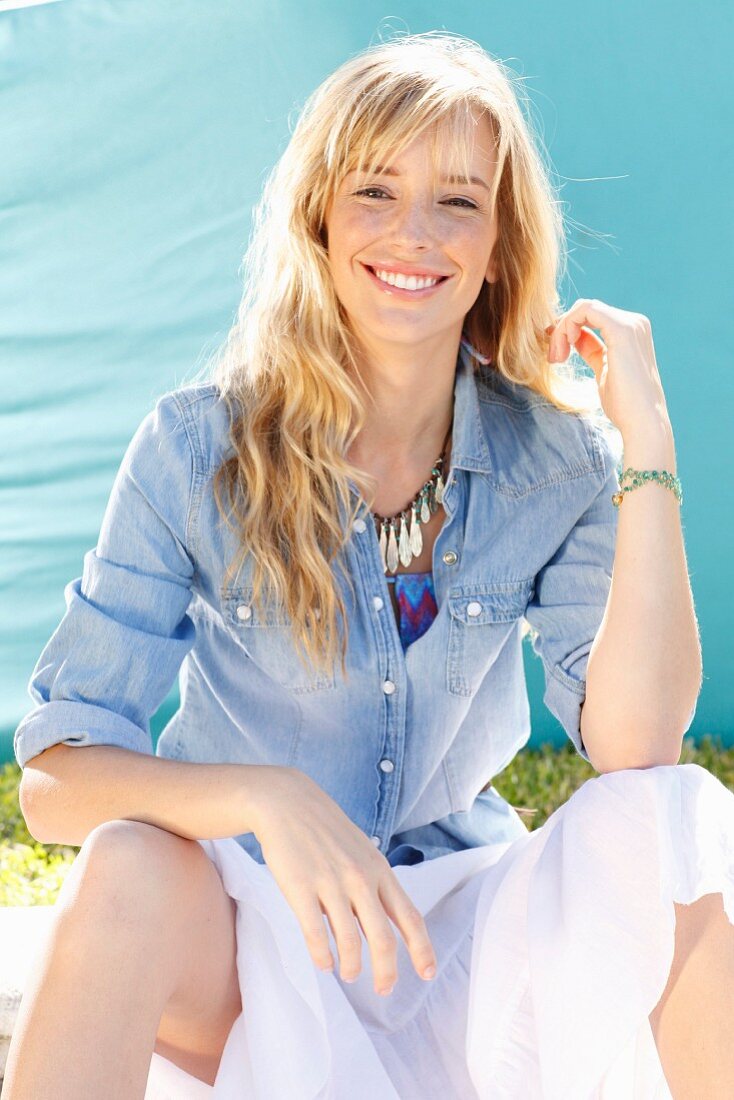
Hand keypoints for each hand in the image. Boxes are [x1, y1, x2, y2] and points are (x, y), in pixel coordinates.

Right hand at [247, 766, 436, 995]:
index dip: (422, 949)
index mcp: (380, 870)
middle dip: (386, 972)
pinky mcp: (300, 887)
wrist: (288, 802)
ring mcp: (331, 883)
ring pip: (350, 941)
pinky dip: (322, 954)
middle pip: (383, 938)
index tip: (427, 973)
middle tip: (383, 989)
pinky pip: (315, 932)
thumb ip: (373, 888)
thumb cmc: (327, 830)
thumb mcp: (361, 853)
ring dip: (351, 965)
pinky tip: (323, 963)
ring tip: (347, 973)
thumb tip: (380, 929)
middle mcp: (361, 878)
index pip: (410, 916)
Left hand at [545, 299, 672, 440]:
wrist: (642, 422)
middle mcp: (635, 322)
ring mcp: (631, 323)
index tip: (555, 354)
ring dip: (562, 330)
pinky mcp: (622, 329)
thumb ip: (591, 349)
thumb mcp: (602, 370)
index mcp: (632, 331)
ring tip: (557, 358)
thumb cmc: (624, 405)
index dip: (567, 330)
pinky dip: (567, 326)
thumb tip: (573, 337)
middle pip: (586, 309)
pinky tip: (565, 349)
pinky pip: (585, 310)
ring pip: (584, 307)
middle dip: (563, 330)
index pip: (592, 316)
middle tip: (554, 358)